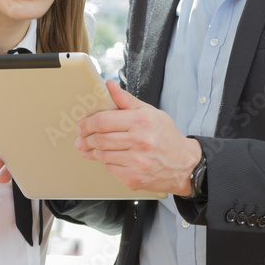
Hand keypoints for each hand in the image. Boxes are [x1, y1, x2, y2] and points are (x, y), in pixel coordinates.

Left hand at [75, 80, 201, 194]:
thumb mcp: (150, 112)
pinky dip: (105, 163)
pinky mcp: (134, 179)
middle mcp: (140, 142)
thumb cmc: (166, 137)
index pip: (103, 121)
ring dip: (91, 151)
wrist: (184, 165)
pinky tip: (107, 158)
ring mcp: (137, 163)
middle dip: (85, 138)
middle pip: (100, 139)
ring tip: (88, 148)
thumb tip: (109, 85)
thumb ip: (127, 100)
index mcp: (142, 121)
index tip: (82, 125)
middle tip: (81, 138)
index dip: (87, 123)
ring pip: (102, 155)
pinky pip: (110, 169)